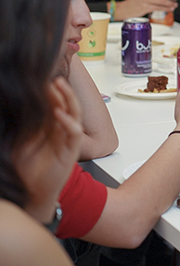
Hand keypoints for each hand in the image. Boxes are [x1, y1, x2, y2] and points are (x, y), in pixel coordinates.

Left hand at [17, 77, 83, 222]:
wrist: (33, 193)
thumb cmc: (26, 171)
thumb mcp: (19, 143)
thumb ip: (22, 127)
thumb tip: (14, 109)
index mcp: (51, 129)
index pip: (55, 105)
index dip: (51, 93)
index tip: (43, 79)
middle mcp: (61, 132)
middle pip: (67, 106)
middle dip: (62, 91)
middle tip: (54, 78)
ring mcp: (67, 140)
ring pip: (74, 114)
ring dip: (68, 99)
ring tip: (60, 86)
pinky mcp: (70, 151)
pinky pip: (73, 133)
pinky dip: (68, 122)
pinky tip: (59, 113)